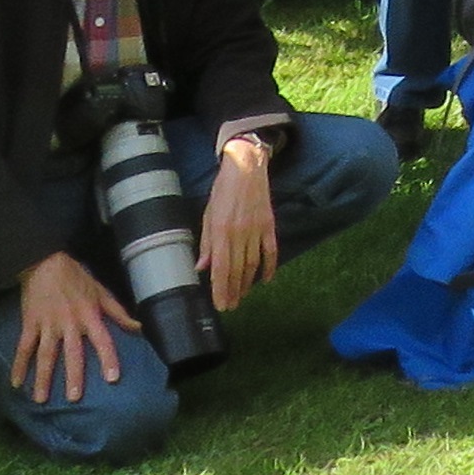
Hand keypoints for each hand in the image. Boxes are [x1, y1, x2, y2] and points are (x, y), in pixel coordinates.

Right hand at [9, 253, 139, 404]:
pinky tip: (15, 383)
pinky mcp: (29, 323)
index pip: (102, 340)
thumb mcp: (101, 292)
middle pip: (72, 353)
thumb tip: (139, 328)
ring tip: (41, 399)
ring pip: (45, 354)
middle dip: (73, 376)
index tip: (112, 379)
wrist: (44, 262)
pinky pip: (24, 347)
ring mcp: (47, 324)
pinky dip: (18, 365)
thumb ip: (118, 313)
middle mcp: (69, 322)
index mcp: (89, 315)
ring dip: (43, 377)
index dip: (108, 359)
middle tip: (74, 398)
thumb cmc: (77, 278)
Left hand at [198, 138, 279, 311]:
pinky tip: (266, 280)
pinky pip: (271, 251)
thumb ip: (206, 242)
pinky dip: (270, 267)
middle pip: (237, 270)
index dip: (220, 289)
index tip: (220, 304)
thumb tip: (202, 267)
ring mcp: (257, 230)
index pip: (220, 267)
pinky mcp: (269, 225)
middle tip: (230, 306)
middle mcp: (240, 233)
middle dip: (233, 291)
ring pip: (253, 264)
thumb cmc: (223, 191)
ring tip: (242, 297)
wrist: (246, 167)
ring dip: (248, 283)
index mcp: (221, 230)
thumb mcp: (208, 214)